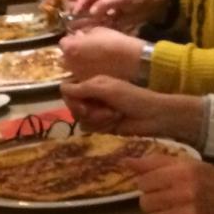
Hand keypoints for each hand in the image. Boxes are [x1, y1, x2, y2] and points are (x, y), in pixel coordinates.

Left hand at [61, 28, 143, 83]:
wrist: (129, 62)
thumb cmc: (115, 42)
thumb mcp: (99, 31)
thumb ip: (85, 34)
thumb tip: (79, 36)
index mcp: (70, 48)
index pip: (63, 42)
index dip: (72, 41)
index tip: (79, 40)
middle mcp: (69, 63)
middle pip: (65, 57)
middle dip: (72, 54)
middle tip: (84, 51)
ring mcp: (77, 76)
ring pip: (73, 69)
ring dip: (78, 65)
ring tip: (91, 62)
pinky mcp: (88, 86)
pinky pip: (82, 78)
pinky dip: (86, 74)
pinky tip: (96, 71)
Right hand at [62, 76, 203, 143]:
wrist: (152, 115)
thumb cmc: (132, 97)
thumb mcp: (106, 88)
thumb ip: (83, 88)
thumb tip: (60, 88)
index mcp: (93, 84)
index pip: (69, 93)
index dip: (73, 102)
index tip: (82, 106)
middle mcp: (93, 97)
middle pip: (74, 108)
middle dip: (89, 112)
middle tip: (105, 111)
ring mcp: (98, 112)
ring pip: (82, 120)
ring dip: (98, 120)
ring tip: (114, 116)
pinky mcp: (103, 126)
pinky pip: (91, 129)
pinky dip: (102, 127)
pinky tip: (115, 123)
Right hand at [69, 0, 167, 25]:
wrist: (151, 6)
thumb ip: (106, 3)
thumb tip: (91, 12)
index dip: (79, 2)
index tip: (73, 12)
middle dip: (68, 4)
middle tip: (52, 8)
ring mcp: (101, 7)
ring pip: (84, 11)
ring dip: (75, 16)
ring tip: (62, 22)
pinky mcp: (104, 17)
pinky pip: (92, 20)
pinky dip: (85, 24)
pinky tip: (76, 29)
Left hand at [131, 155, 213, 213]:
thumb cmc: (213, 181)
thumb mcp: (188, 164)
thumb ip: (156, 163)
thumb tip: (125, 162)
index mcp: (184, 171)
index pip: (143, 181)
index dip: (148, 184)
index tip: (159, 185)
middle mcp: (186, 192)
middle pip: (145, 202)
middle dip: (153, 201)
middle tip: (168, 199)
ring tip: (175, 211)